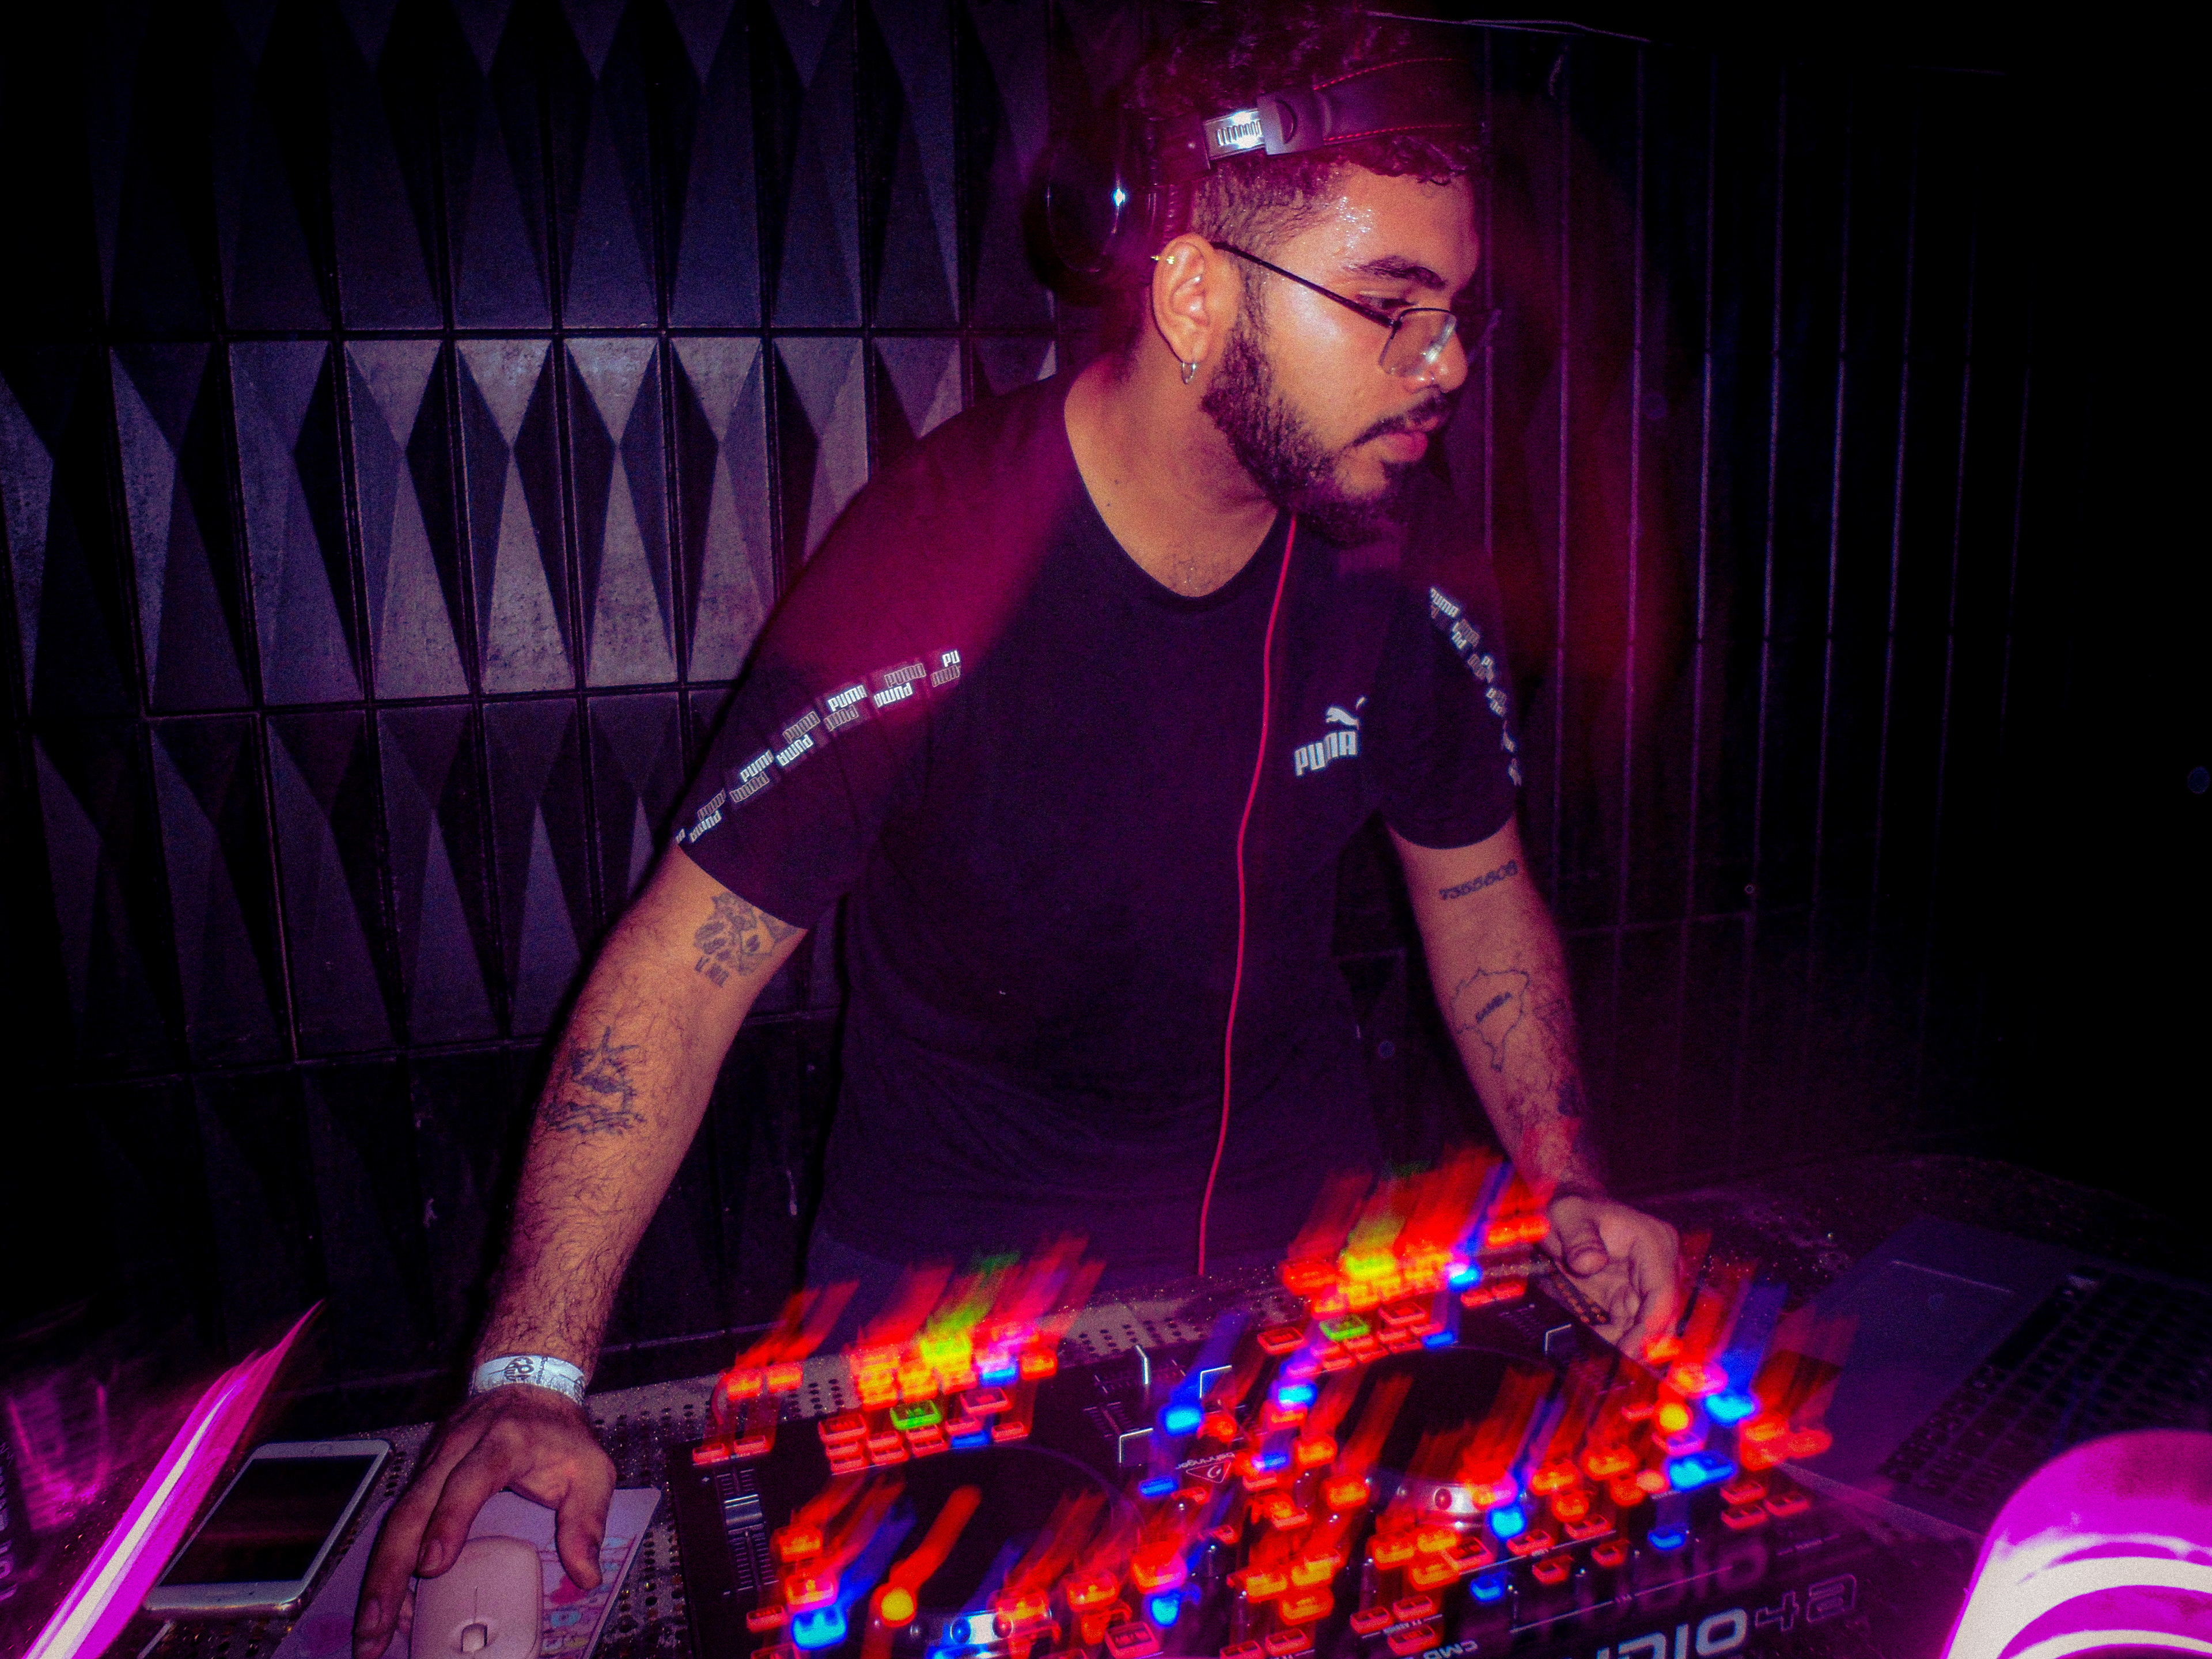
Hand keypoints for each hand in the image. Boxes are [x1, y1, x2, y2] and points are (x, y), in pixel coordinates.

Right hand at [353, 1385, 615, 1658]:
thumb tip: (585, 1573)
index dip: (449, 1521)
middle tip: (377, 1626)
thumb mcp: (591, 1469)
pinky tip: (387, 1605)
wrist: (530, 1382)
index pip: (469, 1481)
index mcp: (502, 1443)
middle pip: (414, 1508)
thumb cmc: (560, 1434)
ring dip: (379, 1576)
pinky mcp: (421, 1475)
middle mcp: (457, 1450)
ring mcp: (432, 1462)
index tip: (432, 1565)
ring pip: (396, 1519)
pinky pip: (398, 1521)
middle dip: (392, 1570)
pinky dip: (388, 1563)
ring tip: (369, 1631)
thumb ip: (588, 1519)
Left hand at [1543, 1192, 1680, 1360]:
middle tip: (1618, 1365)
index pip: (1663, 1293)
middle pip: (1661, 1316)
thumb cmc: (1572, 1209)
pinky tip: (1597, 1347)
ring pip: (1647, 1326)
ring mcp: (1646, 1283)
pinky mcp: (1630, 1297)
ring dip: (1628, 1346)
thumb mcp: (1568, 1215)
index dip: (1650, 1326)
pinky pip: (1628, 1326)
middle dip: (1642, 1344)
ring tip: (1603, 1360)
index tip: (1632, 1350)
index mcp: (1654, 1243)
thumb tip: (1590, 1265)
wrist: (1569, 1210)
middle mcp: (1658, 1266)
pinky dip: (1615, 1339)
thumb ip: (1579, 1239)